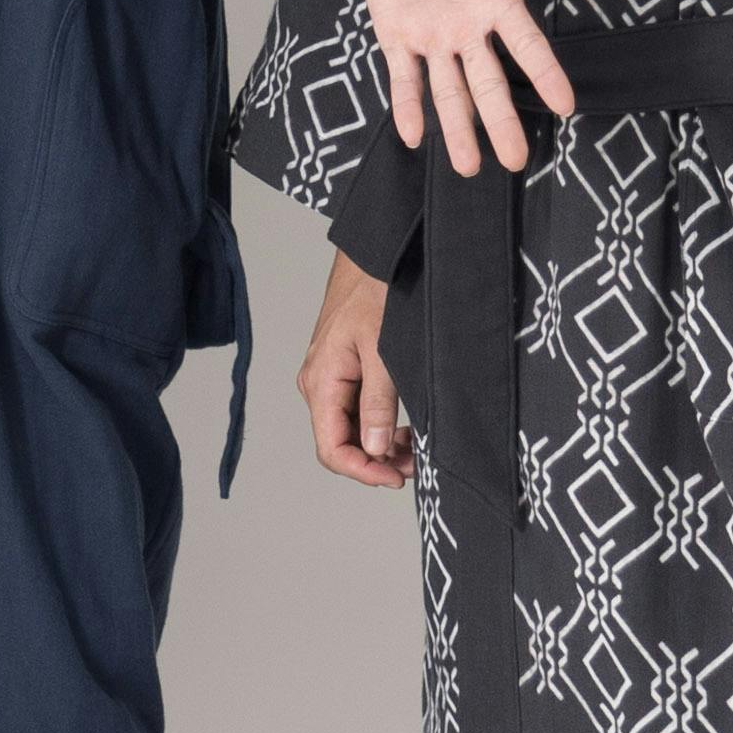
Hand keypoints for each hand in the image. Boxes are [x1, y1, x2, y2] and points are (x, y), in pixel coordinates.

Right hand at [297, 254, 405, 487]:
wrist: (372, 253)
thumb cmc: (373, 292)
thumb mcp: (382, 351)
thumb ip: (377, 403)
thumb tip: (374, 449)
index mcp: (321, 383)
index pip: (332, 449)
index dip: (362, 472)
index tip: (395, 479)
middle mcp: (318, 384)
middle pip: (340, 443)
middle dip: (375, 462)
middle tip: (414, 467)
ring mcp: (329, 378)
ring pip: (349, 429)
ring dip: (378, 446)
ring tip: (413, 450)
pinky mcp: (342, 370)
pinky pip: (355, 409)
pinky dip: (377, 425)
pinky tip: (401, 428)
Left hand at [355, 0, 615, 177]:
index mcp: (499, 2)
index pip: (528, 46)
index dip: (545, 74)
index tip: (565, 106)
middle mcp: (469, 28)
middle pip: (488, 84)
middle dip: (501, 122)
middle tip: (516, 160)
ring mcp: (433, 34)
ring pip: (448, 90)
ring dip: (458, 127)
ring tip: (468, 167)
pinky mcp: (396, 33)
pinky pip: (404, 76)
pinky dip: (407, 105)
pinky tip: (413, 136)